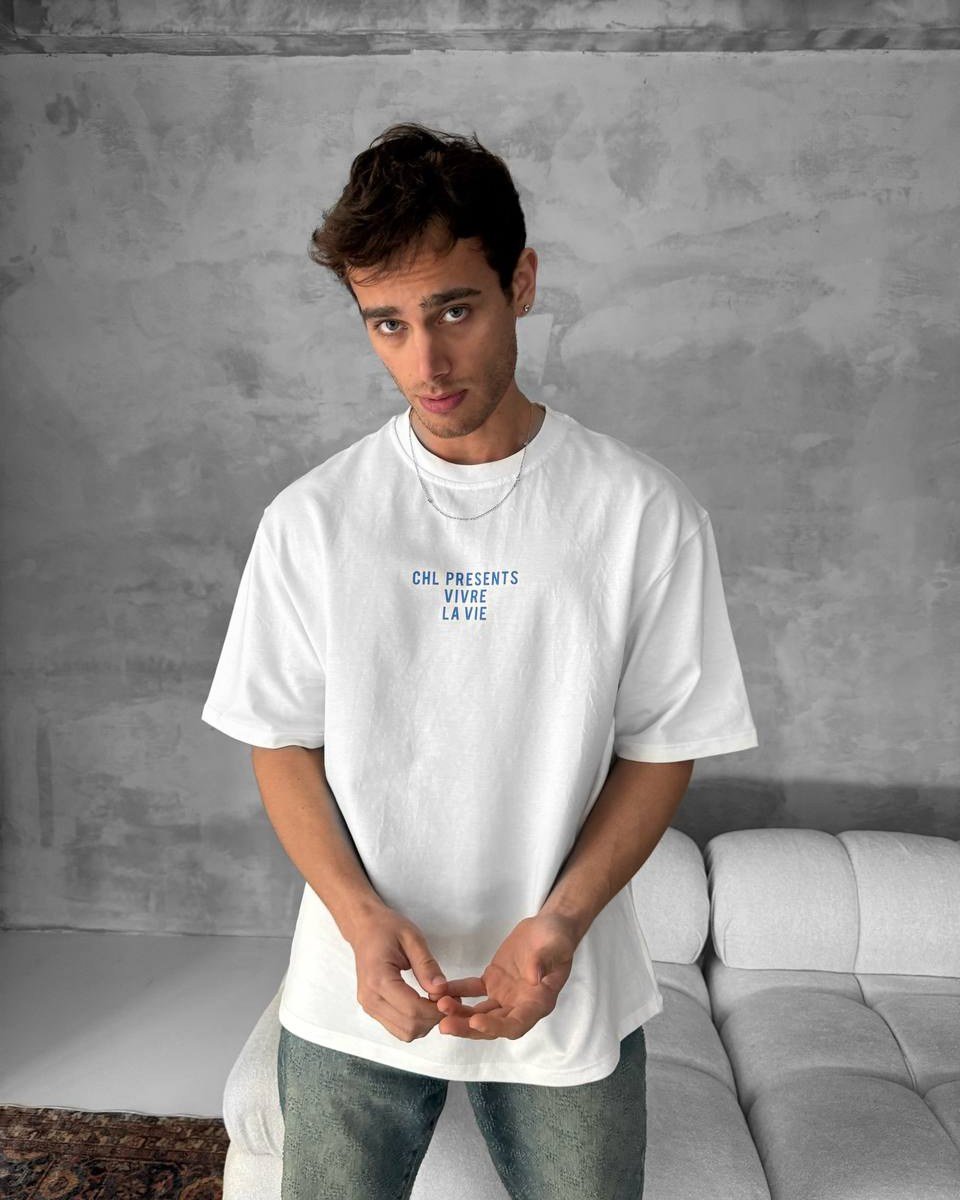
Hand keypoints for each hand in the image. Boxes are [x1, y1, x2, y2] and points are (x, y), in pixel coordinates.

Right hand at [348, 906, 452, 1042]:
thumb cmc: (387, 928)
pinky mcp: (372, 1009)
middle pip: (409, 1026)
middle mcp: (370, 999)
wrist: (364, 928)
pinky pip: (397, 1028)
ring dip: (425, 1023)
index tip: (453, 997)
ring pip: (404, 1033)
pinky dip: (414, 1022)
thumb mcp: (412, 938)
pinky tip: (423, 1005)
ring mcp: (369, 1007)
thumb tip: (441, 990)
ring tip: (435, 1002)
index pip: (413, 1010)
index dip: (437, 1009)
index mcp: (378, 980)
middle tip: (448, 999)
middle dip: (434, 1018)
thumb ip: (427, 965)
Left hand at [426, 913, 578, 1039]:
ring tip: (438, 1006)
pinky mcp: (493, 982)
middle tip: (444, 1025)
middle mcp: (520, 1006)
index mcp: (538, 1003)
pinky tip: (441, 990)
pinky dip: (457, 993)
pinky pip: (472, 992)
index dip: (496, 1027)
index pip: (516, 1024)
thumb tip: (534, 977)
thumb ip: (544, 960)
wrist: (548, 927)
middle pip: (492, 1025)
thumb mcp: (556, 945)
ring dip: (459, 1014)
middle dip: (468, 1027)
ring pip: (479, 1013)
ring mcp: (505, 996)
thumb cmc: (557, 937)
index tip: (475, 1021)